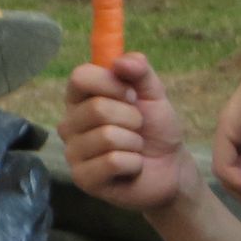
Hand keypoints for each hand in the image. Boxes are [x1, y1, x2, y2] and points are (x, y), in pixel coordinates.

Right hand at [60, 54, 200, 214]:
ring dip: (134, 143)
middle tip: (137, 128)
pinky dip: (133, 163)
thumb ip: (139, 71)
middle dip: (131, 118)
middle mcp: (69, 124)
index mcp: (80, 99)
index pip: (80, 77)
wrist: (171, 169)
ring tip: (135, 149)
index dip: (111, 83)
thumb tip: (121, 62)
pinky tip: (132, 168)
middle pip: (97, 108)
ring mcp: (73, 152)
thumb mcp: (153, 95)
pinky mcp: (82, 178)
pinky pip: (112, 161)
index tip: (132, 95)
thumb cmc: (155, 129)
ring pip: (107, 136)